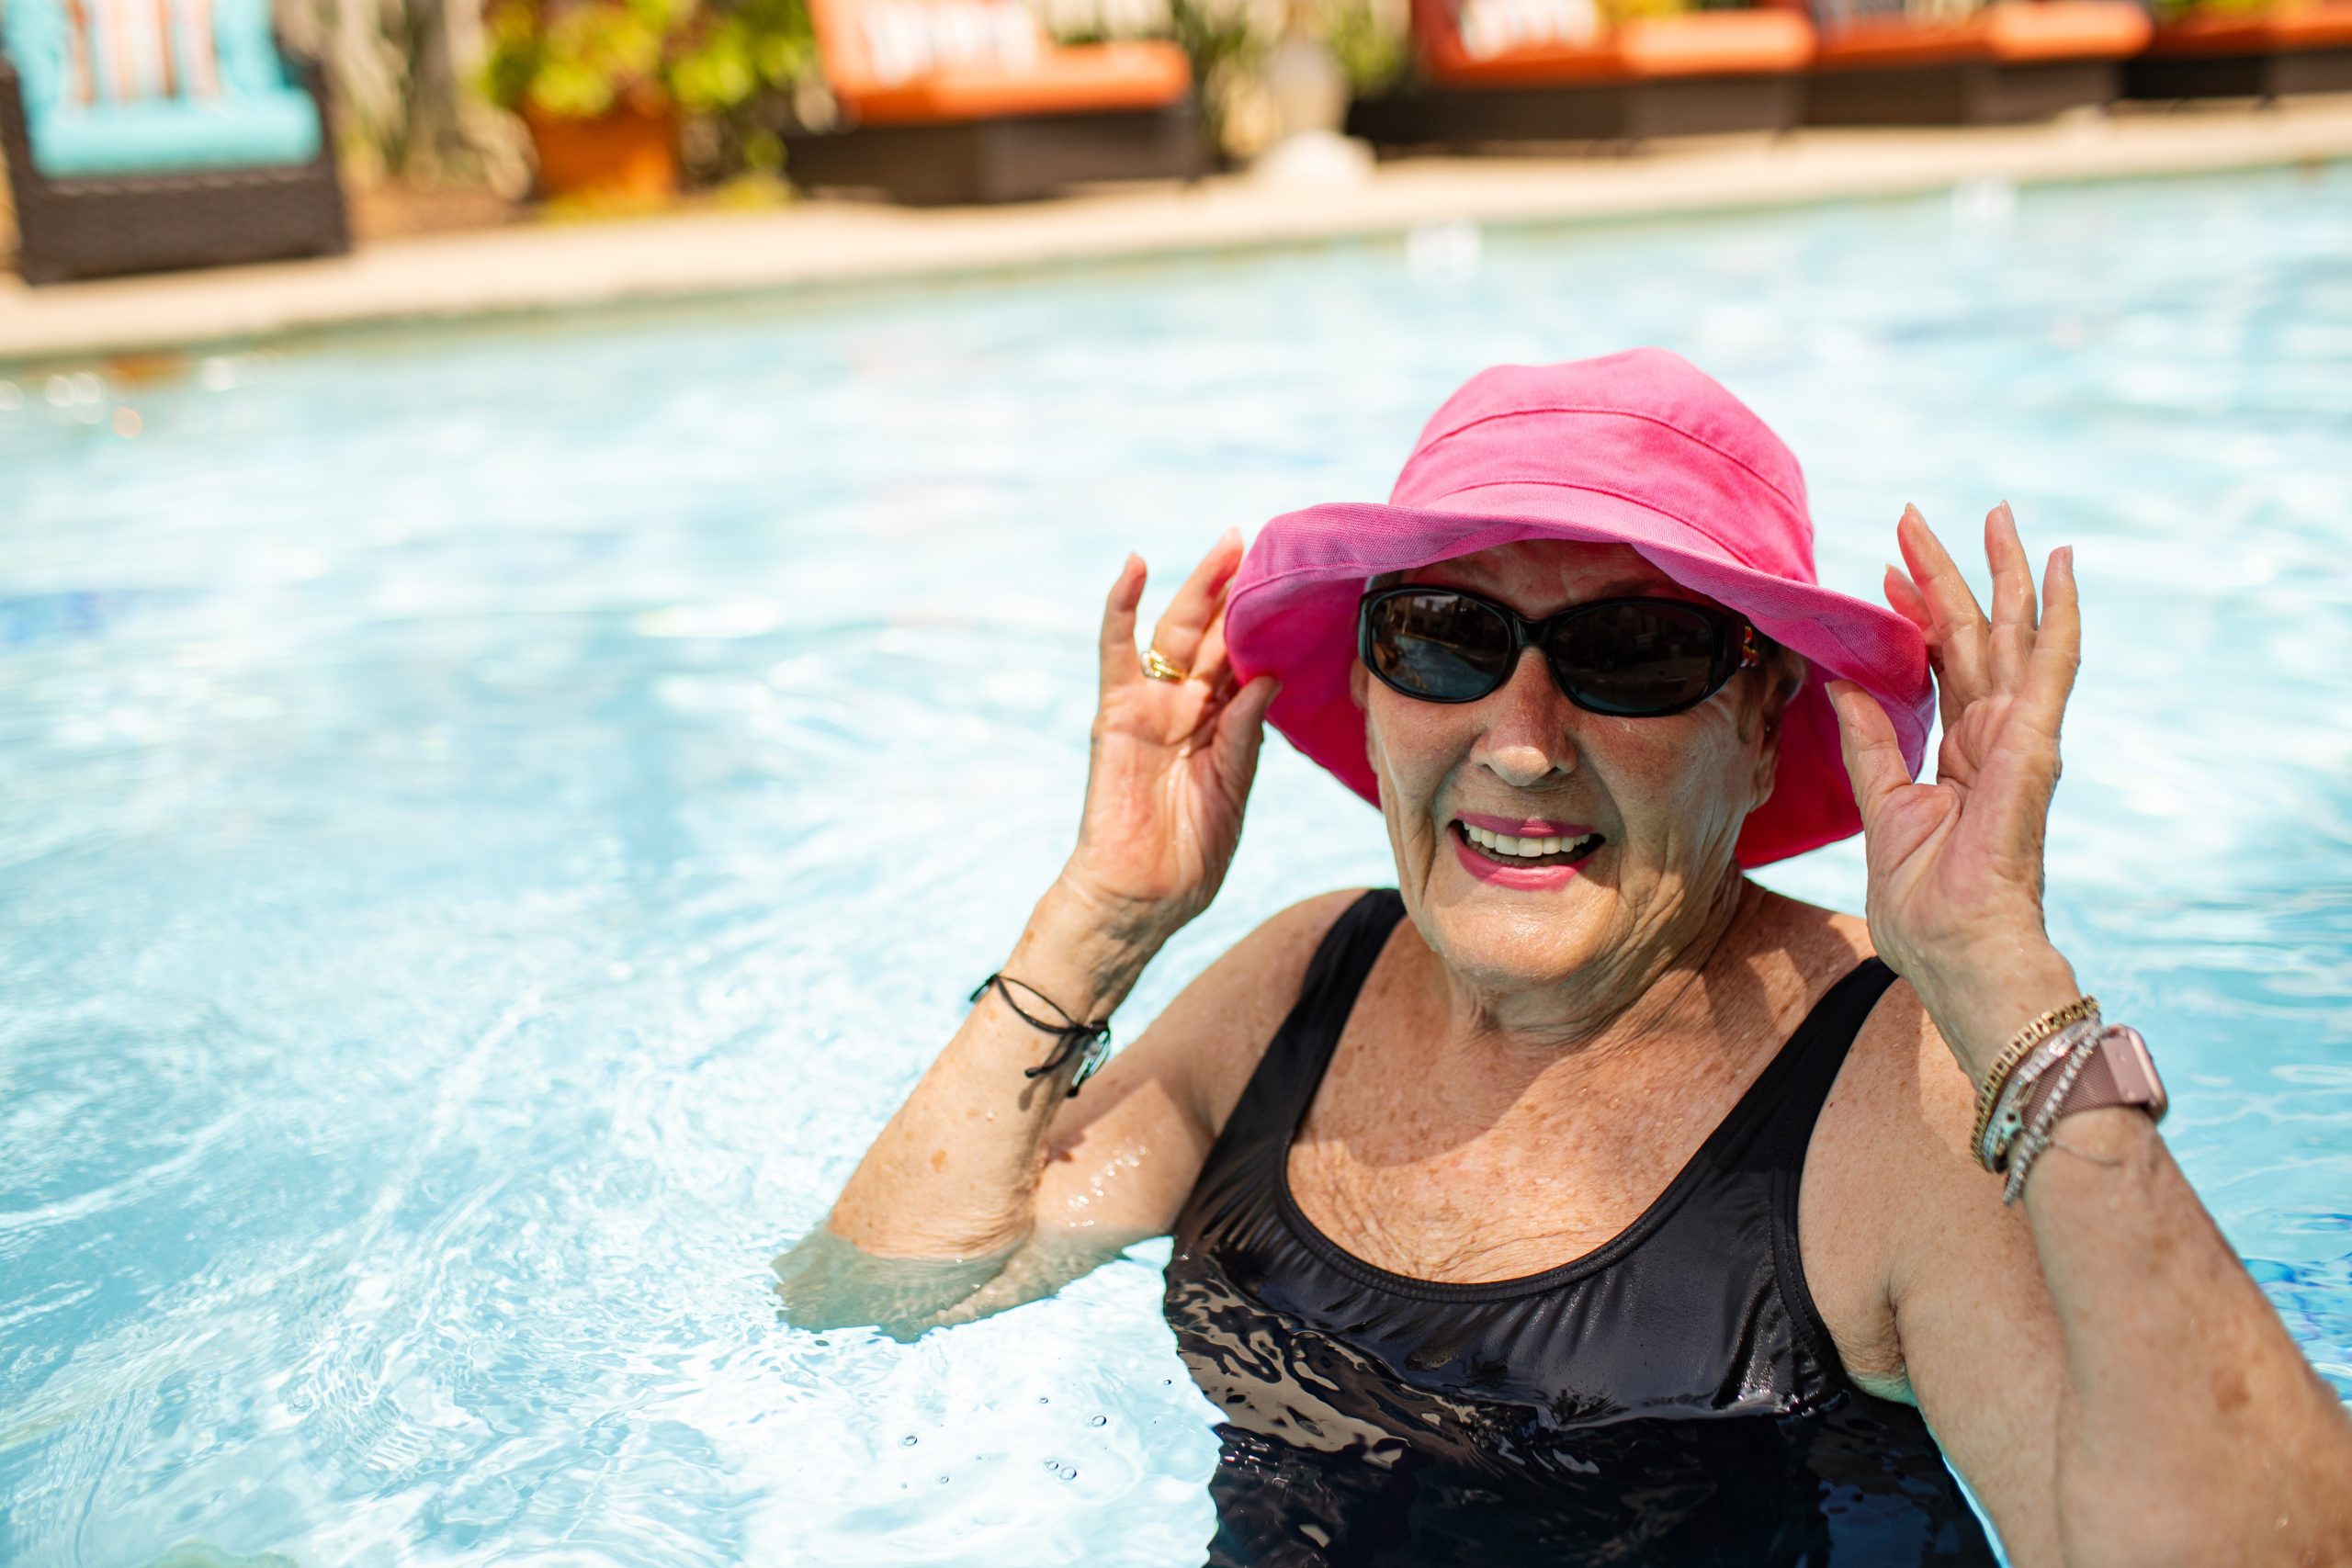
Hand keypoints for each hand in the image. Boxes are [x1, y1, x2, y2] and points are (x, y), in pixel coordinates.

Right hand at [1059, 528, 1281, 939]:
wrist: (1140, 899)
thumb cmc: (1189, 860)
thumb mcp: (1233, 790)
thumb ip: (1247, 734)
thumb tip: (1269, 676)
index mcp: (1221, 729)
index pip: (1245, 664)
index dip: (1264, 627)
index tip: (1296, 584)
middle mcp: (1187, 710)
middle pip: (1214, 637)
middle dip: (1235, 591)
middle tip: (1261, 541)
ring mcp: (1150, 707)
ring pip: (1176, 634)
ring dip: (1199, 587)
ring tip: (1227, 543)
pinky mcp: (1116, 712)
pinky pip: (1116, 651)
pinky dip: (1120, 606)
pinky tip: (1134, 564)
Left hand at [1826, 502, 2080, 1072]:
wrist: (1961, 954)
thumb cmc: (1926, 908)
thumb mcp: (1881, 810)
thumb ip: (1868, 745)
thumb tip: (1841, 685)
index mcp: (1958, 756)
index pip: (1936, 667)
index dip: (1911, 615)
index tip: (1882, 572)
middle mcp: (1993, 738)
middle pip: (1973, 636)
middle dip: (1948, 574)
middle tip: (1920, 518)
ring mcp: (2019, 738)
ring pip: (2013, 634)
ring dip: (2005, 573)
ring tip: (1999, 515)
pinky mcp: (2035, 745)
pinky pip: (2052, 667)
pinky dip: (2060, 614)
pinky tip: (2062, 567)